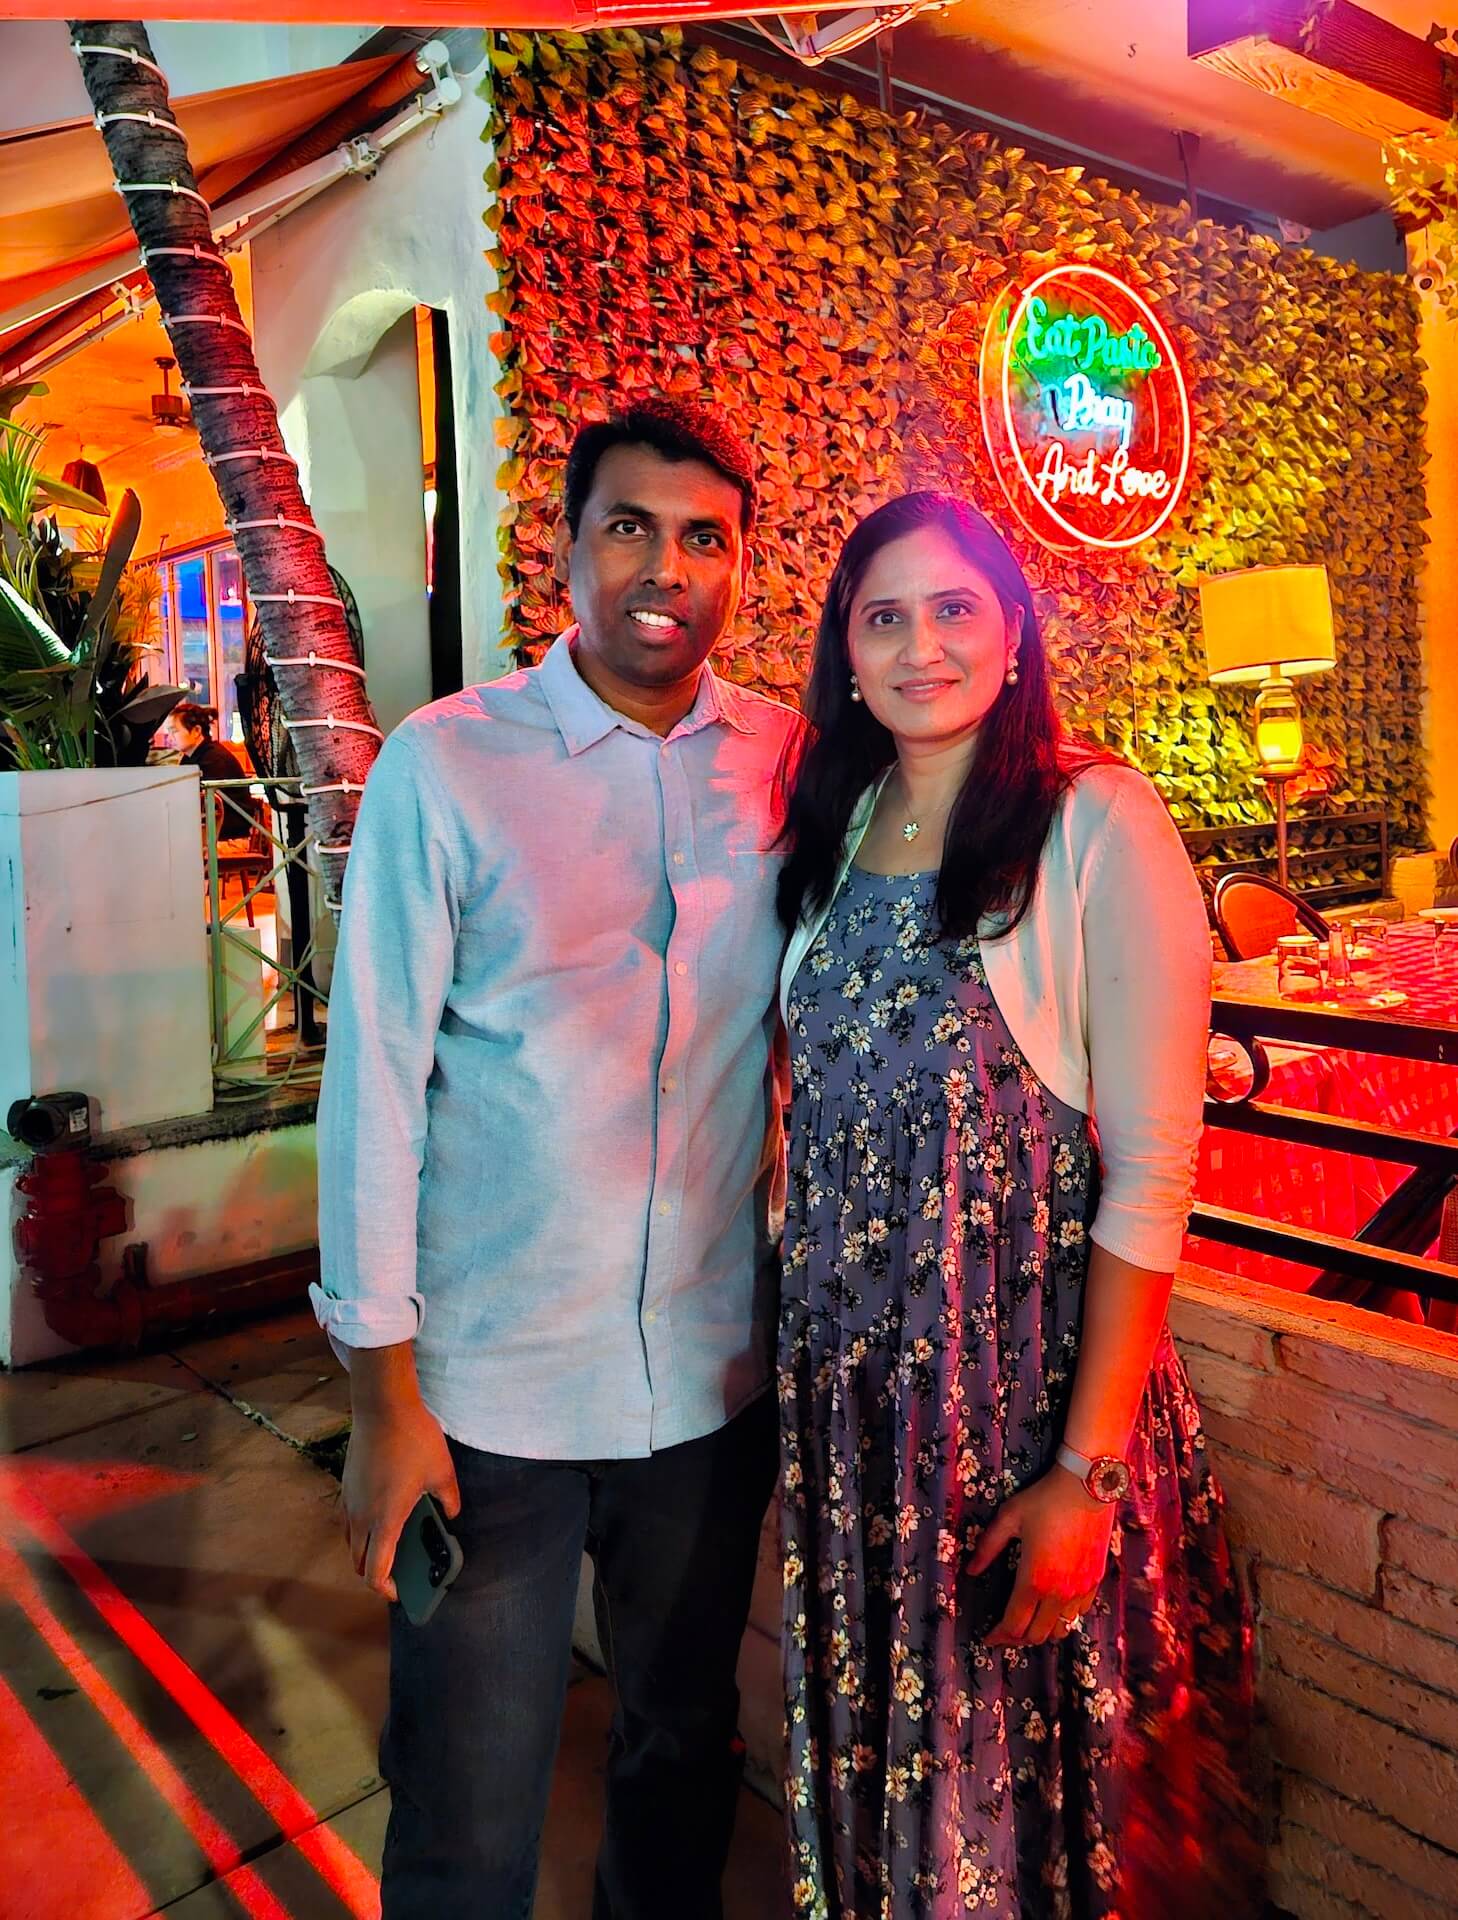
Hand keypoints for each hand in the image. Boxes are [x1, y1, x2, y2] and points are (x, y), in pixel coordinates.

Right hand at [341, 1395, 460, 1601]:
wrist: (382, 1405)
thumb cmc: (413, 1439)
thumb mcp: (442, 1472)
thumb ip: (449, 1499)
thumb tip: (452, 1514)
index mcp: (385, 1520)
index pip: (375, 1572)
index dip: (386, 1589)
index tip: (400, 1591)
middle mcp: (360, 1516)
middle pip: (358, 1561)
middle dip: (374, 1573)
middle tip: (397, 1570)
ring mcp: (349, 1499)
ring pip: (350, 1540)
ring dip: (365, 1549)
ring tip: (390, 1543)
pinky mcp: (346, 1483)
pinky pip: (348, 1518)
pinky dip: (360, 1527)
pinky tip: (382, 1513)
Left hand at [967, 1467, 1114, 1648]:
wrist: (1088, 1487)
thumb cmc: (1044, 1500)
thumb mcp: (1008, 1518)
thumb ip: (987, 1547)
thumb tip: (971, 1570)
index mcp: (1033, 1580)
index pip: (1013, 1625)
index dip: (998, 1636)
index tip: (987, 1637)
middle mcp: (1059, 1593)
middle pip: (1036, 1636)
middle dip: (1016, 1638)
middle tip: (1004, 1630)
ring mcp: (1081, 1590)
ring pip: (1060, 1631)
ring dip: (1042, 1631)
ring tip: (1028, 1621)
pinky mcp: (1095, 1582)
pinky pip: (1078, 1615)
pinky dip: (1063, 1618)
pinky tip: (1052, 1606)